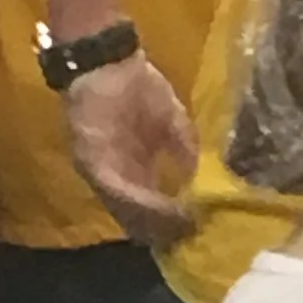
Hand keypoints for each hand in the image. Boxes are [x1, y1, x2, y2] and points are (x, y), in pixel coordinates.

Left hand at [65, 50, 195, 245]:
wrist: (107, 59)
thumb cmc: (140, 86)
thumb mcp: (174, 124)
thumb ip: (187, 153)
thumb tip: (210, 182)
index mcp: (134, 169)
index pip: (152, 209)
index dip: (174, 224)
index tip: (201, 233)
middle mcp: (114, 178)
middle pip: (137, 220)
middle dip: (166, 233)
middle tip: (195, 242)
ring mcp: (100, 172)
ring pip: (127, 212)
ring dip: (157, 224)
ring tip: (185, 232)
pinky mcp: (93, 163)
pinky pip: (120, 192)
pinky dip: (146, 204)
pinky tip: (171, 211)